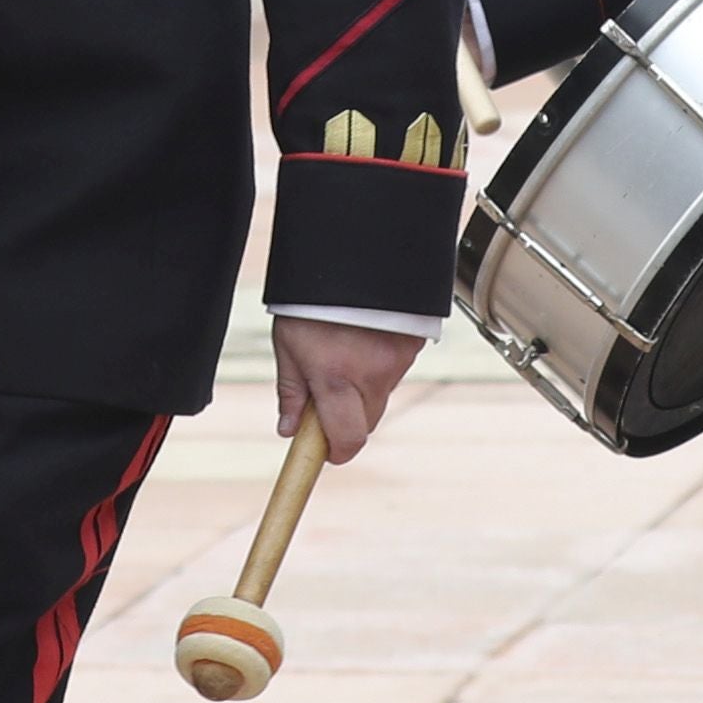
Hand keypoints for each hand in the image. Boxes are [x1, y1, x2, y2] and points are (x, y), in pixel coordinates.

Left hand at [271, 314, 421, 464]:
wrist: (349, 250)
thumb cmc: (311, 299)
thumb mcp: (288, 344)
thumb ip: (291, 392)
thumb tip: (288, 431)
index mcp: (335, 378)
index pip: (347, 440)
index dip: (336, 452)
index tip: (326, 452)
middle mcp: (372, 374)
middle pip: (367, 422)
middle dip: (348, 418)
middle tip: (327, 392)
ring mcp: (398, 359)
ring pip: (382, 394)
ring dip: (364, 387)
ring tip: (345, 348)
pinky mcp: (415, 343)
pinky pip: (397, 368)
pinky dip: (381, 363)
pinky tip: (366, 337)